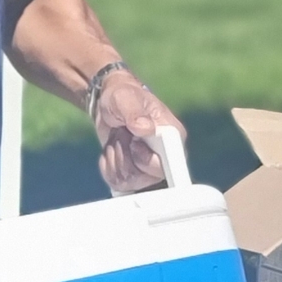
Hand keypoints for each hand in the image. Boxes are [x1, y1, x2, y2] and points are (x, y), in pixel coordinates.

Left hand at [92, 70, 182, 194]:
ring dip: (115, 159)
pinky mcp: (135, 175)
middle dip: (126, 157)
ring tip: (116, 139)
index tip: (134, 145)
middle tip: (122, 135)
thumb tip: (145, 129)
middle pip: (147, 177)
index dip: (150, 161)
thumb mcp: (124, 98)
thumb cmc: (122, 97)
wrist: (109, 105)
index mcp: (172, 136)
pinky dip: (108, 168)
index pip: (173, 163)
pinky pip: (119, 184)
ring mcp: (150, 168)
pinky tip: (111, 150)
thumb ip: (135, 112)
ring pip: (130, 181)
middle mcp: (166, 156)